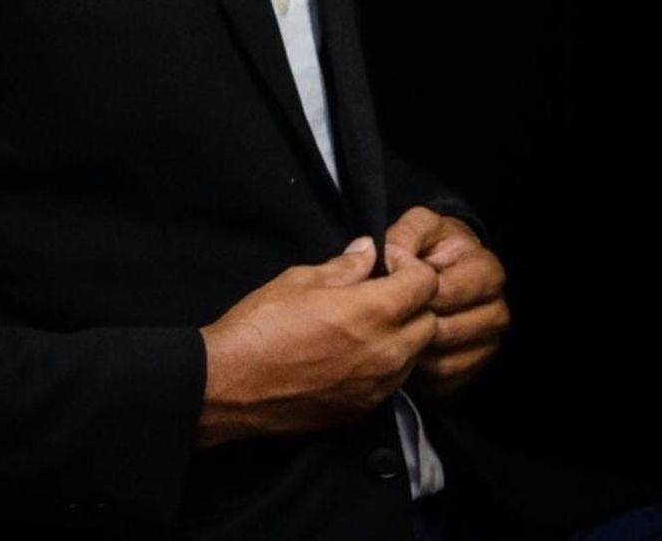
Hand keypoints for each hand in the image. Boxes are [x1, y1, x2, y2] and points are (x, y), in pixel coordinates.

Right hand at [195, 236, 437, 447]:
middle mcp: (386, 352)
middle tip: (381, 292)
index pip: (425, 284)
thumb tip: (367, 251)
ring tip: (367, 324)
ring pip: (415, 355)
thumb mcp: (299, 280)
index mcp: (373, 312)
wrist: (232, 385)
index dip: (409, 267)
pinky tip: (355, 352)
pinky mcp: (362, 410)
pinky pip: (393, 382)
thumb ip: (344, 267)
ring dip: (403, 336)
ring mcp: (376, 386)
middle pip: (429, 322)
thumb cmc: (262, 325)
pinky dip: (386, 364)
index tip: (385, 264)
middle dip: (413, 303)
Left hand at [384, 206, 508, 398]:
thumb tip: (392, 258)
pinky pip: (443, 380)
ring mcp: (488, 343)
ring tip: (395, 329)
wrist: (444, 268)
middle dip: (413, 321)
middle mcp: (496, 311)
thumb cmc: (431, 246)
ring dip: (413, 349)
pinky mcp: (473, 368)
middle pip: (446, 330)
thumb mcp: (419, 227)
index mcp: (487, 272)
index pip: (445, 292)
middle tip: (390, 312)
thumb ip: (405, 236)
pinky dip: (420, 370)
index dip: (413, 290)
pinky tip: (406, 349)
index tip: (392, 284)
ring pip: (444, 360)